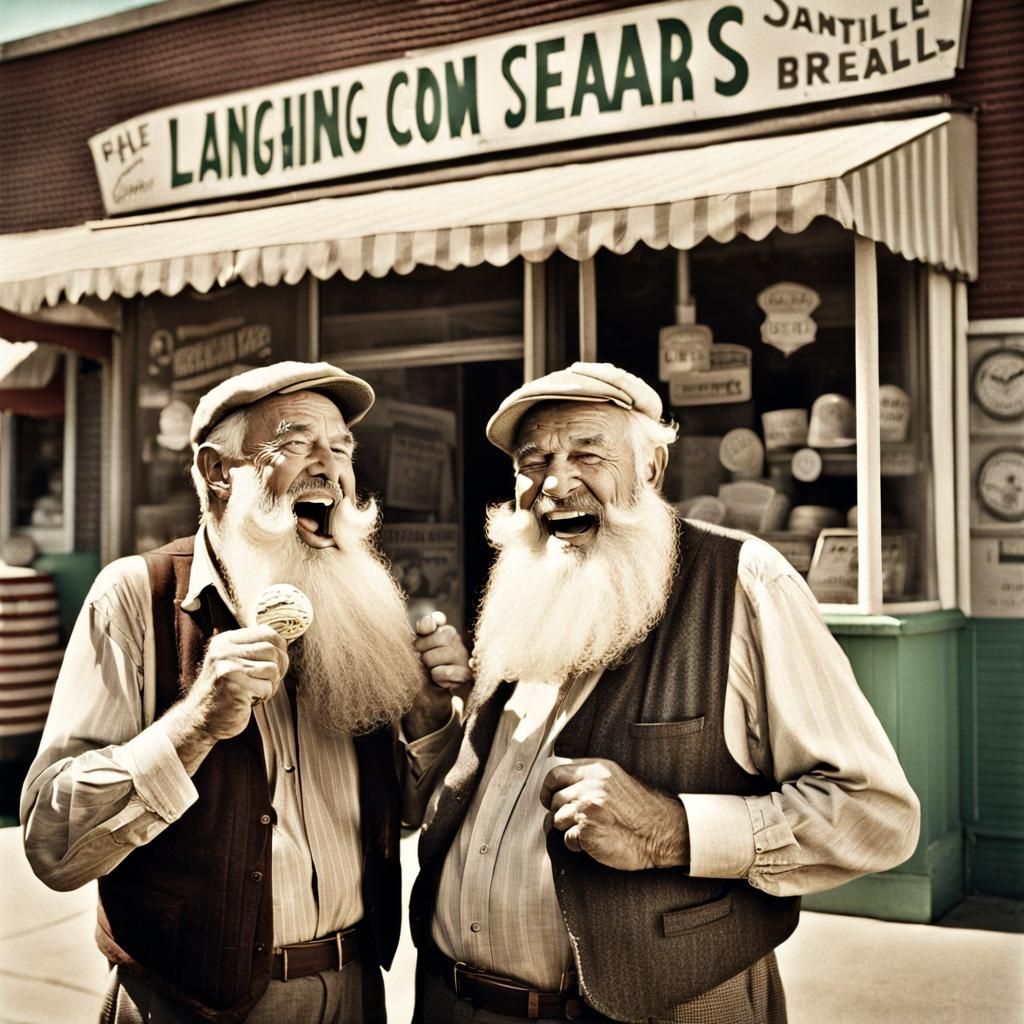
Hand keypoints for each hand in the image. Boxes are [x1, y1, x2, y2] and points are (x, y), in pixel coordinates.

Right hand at [179, 624, 287, 730]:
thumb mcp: (231, 662)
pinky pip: (267, 687)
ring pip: (272, 668)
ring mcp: (229, 668)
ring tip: (256, 691)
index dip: (279, 647)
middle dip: (279, 667)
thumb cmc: (223, 693)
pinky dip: (265, 695)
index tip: (277, 662)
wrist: (199, 721)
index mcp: (224, 641)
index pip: (266, 632)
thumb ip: (251, 649)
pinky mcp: (235, 687)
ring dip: (271, 684)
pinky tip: (250, 700)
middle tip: (269, 681)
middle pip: (272, 650)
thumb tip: (282, 642)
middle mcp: (224, 651)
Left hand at [403, 612, 473, 739]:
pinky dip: (440, 676)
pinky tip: (436, 678)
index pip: (437, 619)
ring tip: (429, 669)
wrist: (431, 693)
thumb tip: (429, 622)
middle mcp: (455, 640)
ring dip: (432, 664)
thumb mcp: (417, 651)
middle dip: (426, 647)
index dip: (429, 623)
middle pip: (443, 635)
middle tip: (421, 657)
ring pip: (447, 653)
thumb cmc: (422, 667)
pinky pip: (450, 671)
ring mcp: (462, 657)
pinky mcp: (465, 674)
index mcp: (441, 630)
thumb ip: (420, 634)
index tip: (423, 629)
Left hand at [540, 758, 688, 870]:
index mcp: (597, 769)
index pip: (555, 774)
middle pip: (554, 799)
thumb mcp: (617, 781)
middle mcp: (590, 785)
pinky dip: (575, 845)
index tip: (549, 799)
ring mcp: (588, 807)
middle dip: (559, 812)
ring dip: (567, 829)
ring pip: (556, 819)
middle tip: (572, 821)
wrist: (663, 832)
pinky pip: (567, 839)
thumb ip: (590, 779)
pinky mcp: (587, 830)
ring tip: (587, 832)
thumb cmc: (642, 810)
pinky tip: (591, 843)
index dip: (548, 789)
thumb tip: (561, 787)